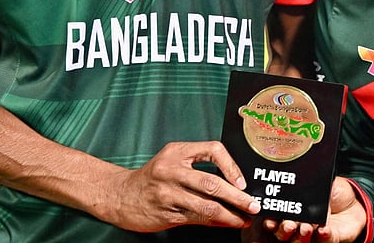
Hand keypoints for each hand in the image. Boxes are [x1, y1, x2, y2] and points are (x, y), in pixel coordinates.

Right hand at [105, 141, 261, 232]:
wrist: (120, 195)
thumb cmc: (152, 177)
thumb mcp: (172, 159)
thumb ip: (197, 164)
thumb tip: (234, 181)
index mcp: (176, 151)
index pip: (212, 150)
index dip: (231, 166)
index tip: (242, 182)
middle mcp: (171, 170)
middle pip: (212, 183)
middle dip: (238, 197)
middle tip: (253, 205)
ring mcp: (167, 193)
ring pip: (206, 205)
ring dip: (230, 215)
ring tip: (243, 219)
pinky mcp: (166, 213)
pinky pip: (196, 218)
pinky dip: (215, 222)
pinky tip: (225, 223)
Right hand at [257, 177, 366, 242]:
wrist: (354, 202)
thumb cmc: (332, 191)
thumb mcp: (319, 180)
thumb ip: (308, 179)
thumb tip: (297, 168)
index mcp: (292, 209)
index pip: (276, 216)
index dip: (270, 220)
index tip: (269, 221)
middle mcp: (299, 224)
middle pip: (284, 233)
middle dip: (283, 230)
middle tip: (288, 225)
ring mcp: (313, 233)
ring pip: (300, 240)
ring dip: (301, 236)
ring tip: (305, 228)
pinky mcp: (329, 238)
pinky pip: (324, 241)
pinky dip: (323, 236)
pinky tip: (323, 230)